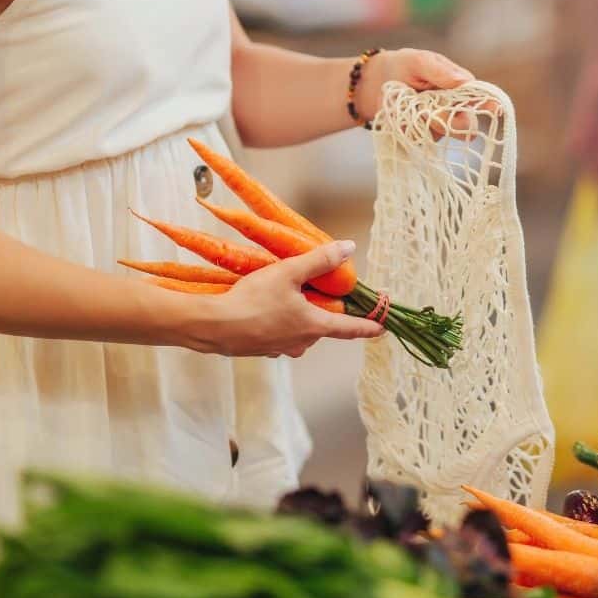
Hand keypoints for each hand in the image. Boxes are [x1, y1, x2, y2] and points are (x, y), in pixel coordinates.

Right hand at [195, 241, 382, 357]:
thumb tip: (348, 248)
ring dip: (297, 313)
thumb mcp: (288, 272)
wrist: (213, 326)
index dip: (370, 326)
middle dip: (321, 307)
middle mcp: (302, 343)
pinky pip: (280, 333)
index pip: (351, 328)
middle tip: (311, 287)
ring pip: (299, 328)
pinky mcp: (263, 350)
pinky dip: (278, 320)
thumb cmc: (252, 299)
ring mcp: (282, 349)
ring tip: (281, 294)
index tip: (384, 327)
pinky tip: (263, 307)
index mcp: (314, 326)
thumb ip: (319, 260)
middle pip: (322, 323)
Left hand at [355, 49, 502, 138]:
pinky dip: (408, 129)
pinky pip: (420, 141)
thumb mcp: (419, 61)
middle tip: (429, 110)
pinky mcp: (421, 139)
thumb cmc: (404, 66)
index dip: (489, 104)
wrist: (376, 83)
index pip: (480, 98)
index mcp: (460, 89)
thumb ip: (440, 71)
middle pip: (464, 126)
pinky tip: (400, 116)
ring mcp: (438, 127)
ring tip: (407, 104)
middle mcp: (454, 111)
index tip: (494, 109)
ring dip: (423, 122)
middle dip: (451, 122)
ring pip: (440, 134)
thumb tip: (462, 81)